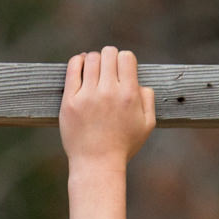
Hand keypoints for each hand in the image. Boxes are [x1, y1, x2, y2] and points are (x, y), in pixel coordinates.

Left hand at [58, 47, 155, 168]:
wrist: (97, 164)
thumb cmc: (123, 146)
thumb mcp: (147, 125)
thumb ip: (148, 99)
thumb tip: (139, 82)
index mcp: (129, 95)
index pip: (126, 57)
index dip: (124, 60)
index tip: (120, 70)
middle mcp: (108, 92)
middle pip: (108, 53)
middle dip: (109, 58)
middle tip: (107, 70)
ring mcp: (88, 96)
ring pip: (91, 58)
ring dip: (94, 60)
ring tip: (94, 71)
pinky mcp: (70, 101)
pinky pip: (73, 68)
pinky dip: (78, 62)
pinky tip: (80, 65)